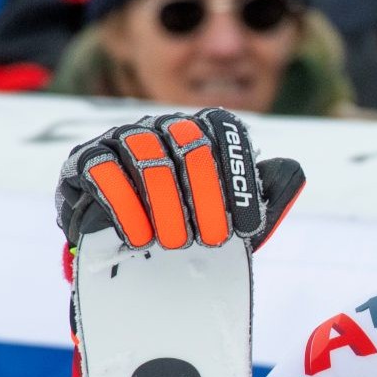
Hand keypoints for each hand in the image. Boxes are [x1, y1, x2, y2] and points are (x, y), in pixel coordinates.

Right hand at [55, 108, 304, 250]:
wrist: (128, 251)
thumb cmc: (186, 224)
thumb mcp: (231, 214)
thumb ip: (265, 193)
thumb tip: (292, 170)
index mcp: (200, 129)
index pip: (225, 132)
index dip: (239, 179)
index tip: (247, 228)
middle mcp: (162, 125)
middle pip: (188, 141)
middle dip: (205, 196)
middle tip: (212, 240)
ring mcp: (121, 137)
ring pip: (145, 154)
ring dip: (166, 204)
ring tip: (177, 243)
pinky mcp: (84, 160)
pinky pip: (103, 170)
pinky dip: (124, 206)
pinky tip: (139, 238)